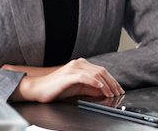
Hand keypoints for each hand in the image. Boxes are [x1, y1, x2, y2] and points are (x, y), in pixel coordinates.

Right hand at [6, 58, 123, 102]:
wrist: (37, 89)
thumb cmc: (56, 88)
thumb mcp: (78, 88)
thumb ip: (91, 88)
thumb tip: (105, 91)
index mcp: (81, 65)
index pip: (102, 71)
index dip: (113, 81)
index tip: (119, 90)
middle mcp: (79, 64)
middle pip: (102, 71)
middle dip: (112, 83)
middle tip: (118, 93)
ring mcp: (73, 68)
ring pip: (96, 74)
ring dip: (106, 85)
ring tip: (111, 93)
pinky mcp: (68, 75)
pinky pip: (85, 77)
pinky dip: (95, 82)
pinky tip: (101, 87)